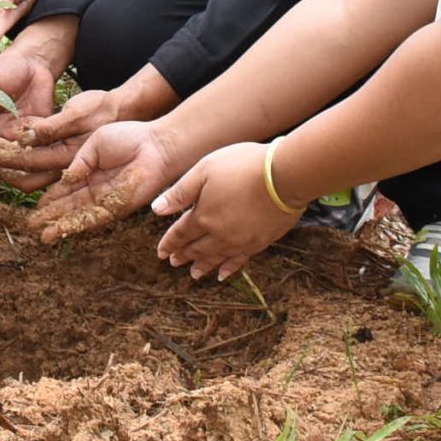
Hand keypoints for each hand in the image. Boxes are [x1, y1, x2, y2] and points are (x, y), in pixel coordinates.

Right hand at [0, 44, 60, 136]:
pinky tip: (37, 128)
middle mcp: (0, 127)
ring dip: (21, 142)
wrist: (35, 61)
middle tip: (7, 134)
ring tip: (22, 129)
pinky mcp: (38, 126)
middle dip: (2, 145)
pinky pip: (37, 138)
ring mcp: (19, 129)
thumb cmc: (7, 67)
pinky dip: (37, 137)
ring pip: (18, 144)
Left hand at [0, 83, 124, 187]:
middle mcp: (65, 168)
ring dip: (13, 173)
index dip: (5, 161)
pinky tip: (15, 160)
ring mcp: (67, 167)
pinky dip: (26, 168)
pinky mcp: (69, 161)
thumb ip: (52, 128)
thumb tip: (24, 139)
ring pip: (34, 179)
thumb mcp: (77, 112)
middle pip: (28, 181)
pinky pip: (43, 171)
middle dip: (5, 174)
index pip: (27, 164)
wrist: (123, 110)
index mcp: (66, 156)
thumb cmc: (101, 108)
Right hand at [25, 120, 184, 240]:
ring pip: (78, 215)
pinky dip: (76, 225)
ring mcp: (106, 199)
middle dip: (51, 215)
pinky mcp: (116, 207)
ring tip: (43, 235)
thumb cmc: (129, 137)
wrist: (155, 145)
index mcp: (90, 170)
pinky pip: (93, 219)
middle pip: (69, 205)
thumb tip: (64, 180)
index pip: (66, 188)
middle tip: (32, 226)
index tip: (36, 207)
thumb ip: (79, 162)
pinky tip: (62, 230)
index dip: (50, 197)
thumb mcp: (95, 144)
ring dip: (60, 225)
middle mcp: (96, 188)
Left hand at [153, 142, 298, 280]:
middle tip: (174, 262)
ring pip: (216, 258)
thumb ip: (180, 192)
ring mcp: (240, 241)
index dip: (169, 243)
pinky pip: (239, 261)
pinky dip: (229, 268)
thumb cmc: (242, 166)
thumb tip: (156, 209)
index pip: (181, 233)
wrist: (284, 176)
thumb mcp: (204, 170)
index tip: (161, 253)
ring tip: (194, 274)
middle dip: (184, 255)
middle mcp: (219, 234)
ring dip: (203, 266)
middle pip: (196, 248)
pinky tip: (224, 274)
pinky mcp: (260, 242)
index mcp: (202, 216)